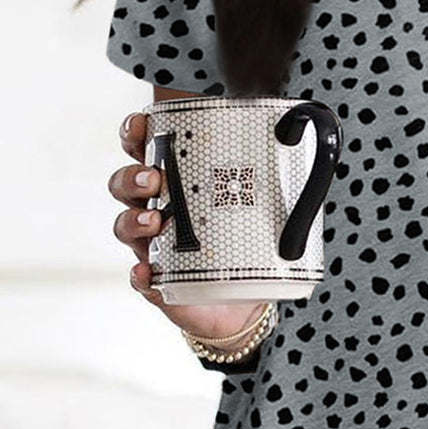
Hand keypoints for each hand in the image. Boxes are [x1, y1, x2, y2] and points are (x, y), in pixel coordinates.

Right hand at [110, 111, 265, 343]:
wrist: (246, 304)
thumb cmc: (247, 248)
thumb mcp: (263, 210)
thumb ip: (277, 179)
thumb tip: (302, 138)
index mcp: (178, 186)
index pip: (145, 152)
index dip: (135, 135)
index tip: (141, 124)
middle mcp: (158, 213)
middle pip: (125, 185)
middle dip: (133, 177)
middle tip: (155, 178)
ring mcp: (154, 249)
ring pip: (125, 227)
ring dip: (133, 220)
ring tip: (154, 220)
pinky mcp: (159, 285)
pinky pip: (141, 280)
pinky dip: (141, 277)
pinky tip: (147, 274)